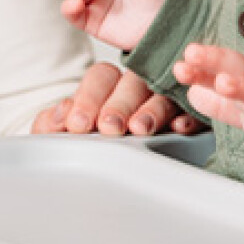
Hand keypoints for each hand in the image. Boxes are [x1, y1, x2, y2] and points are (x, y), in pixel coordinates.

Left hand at [32, 62, 203, 137]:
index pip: (100, 78)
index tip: (78, 123)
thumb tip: (61, 114)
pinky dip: (187, 118)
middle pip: (132, 83)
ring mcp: (162, 100)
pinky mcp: (186, 118)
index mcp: (105, 84)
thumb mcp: (60, 132)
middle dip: (119, 105)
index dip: (89, 98)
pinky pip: (191, 113)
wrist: (92, 166)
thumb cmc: (80, 143)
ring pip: (161, 97)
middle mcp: (134, 88)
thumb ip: (53, 122)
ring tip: (140, 128)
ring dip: (151, 111)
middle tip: (109, 126)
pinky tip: (178, 127)